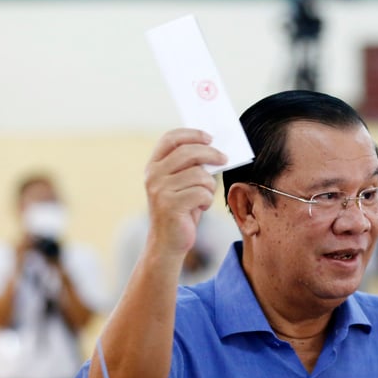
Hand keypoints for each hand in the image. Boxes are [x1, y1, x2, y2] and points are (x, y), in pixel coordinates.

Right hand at [144, 129, 226, 260]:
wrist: (167, 243)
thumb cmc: (181, 210)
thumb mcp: (182, 184)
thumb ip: (191, 166)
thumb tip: (216, 150)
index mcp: (153, 165)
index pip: (170, 138)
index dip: (192, 134)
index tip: (210, 137)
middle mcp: (153, 175)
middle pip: (188, 152)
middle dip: (211, 153)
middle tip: (224, 158)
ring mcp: (159, 190)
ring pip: (199, 175)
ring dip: (209, 185)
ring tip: (205, 196)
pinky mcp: (170, 205)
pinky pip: (201, 193)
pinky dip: (207, 200)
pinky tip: (201, 207)